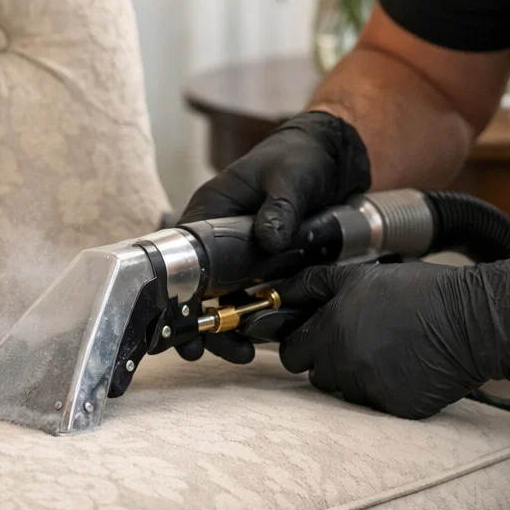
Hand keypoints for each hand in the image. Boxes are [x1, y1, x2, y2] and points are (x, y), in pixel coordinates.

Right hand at [175, 111, 370, 363]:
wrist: (334, 157)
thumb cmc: (302, 157)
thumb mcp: (291, 178)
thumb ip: (280, 208)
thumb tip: (268, 240)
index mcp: (211, 211)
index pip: (179, 257)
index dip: (174, 293)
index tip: (178, 326)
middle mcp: (219, 237)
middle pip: (197, 287)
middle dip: (200, 322)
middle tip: (205, 351)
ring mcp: (243, 254)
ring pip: (225, 298)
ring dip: (229, 327)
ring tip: (244, 352)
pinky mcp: (266, 265)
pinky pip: (254, 296)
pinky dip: (256, 318)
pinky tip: (266, 338)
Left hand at [274, 256, 509, 419]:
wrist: (472, 321)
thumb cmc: (419, 292)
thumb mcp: (361, 277)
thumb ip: (314, 285)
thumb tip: (277, 291)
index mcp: (331, 332)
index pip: (291, 354)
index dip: (303, 345)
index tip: (318, 338)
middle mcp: (345, 365)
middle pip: (318, 375)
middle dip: (330, 361)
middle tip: (362, 341)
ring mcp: (370, 391)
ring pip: (346, 391)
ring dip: (358, 377)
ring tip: (390, 351)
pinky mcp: (395, 409)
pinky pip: (375, 406)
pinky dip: (386, 391)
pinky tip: (406, 369)